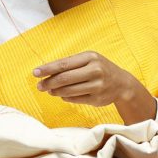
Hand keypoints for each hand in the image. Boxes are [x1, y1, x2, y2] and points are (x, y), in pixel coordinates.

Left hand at [33, 51, 154, 122]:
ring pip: (68, 90)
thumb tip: (46, 74)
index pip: (64, 64)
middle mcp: (96, 70)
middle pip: (65, 78)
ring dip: (55, 92)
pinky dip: (66, 97)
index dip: (48, 69)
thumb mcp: (89, 60)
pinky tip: (63, 95)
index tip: (35, 73)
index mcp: (91, 57)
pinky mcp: (97, 99)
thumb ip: (70, 65)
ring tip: (50, 91)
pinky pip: (75, 99)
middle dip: (49, 82)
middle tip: (39, 86)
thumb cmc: (100, 69)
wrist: (122, 84)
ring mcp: (97, 85)